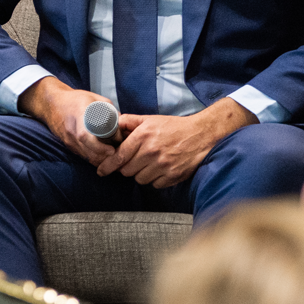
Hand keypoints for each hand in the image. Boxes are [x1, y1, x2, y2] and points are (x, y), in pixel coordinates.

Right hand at [20, 77, 117, 167]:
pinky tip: (104, 156)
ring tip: (114, 158)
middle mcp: (71, 130)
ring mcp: (68, 140)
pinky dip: (94, 158)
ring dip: (100, 160)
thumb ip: (109, 110)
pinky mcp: (68, 145)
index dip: (98, 146)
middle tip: (119, 156)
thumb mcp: (94, 98)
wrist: (51, 104)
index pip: (84, 136)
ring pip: (86, 156)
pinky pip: (83, 156)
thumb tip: (123, 124)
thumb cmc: (75, 99)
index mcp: (78, 116)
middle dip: (104, 157)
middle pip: (87, 150)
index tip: (112, 150)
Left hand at [98, 99, 253, 186]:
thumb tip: (113, 124)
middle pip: (127, 171)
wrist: (201, 134)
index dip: (107, 166)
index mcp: (143, 136)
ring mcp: (163, 165)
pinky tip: (160, 169)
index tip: (101, 171)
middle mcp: (151, 152)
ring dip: (140, 174)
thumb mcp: (150, 119)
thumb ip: (129, 121)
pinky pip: (155, 184)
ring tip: (149, 164)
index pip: (118, 157)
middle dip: (126, 168)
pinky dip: (154, 179)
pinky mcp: (173, 176)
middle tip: (133, 162)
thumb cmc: (174, 127)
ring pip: (140, 179)